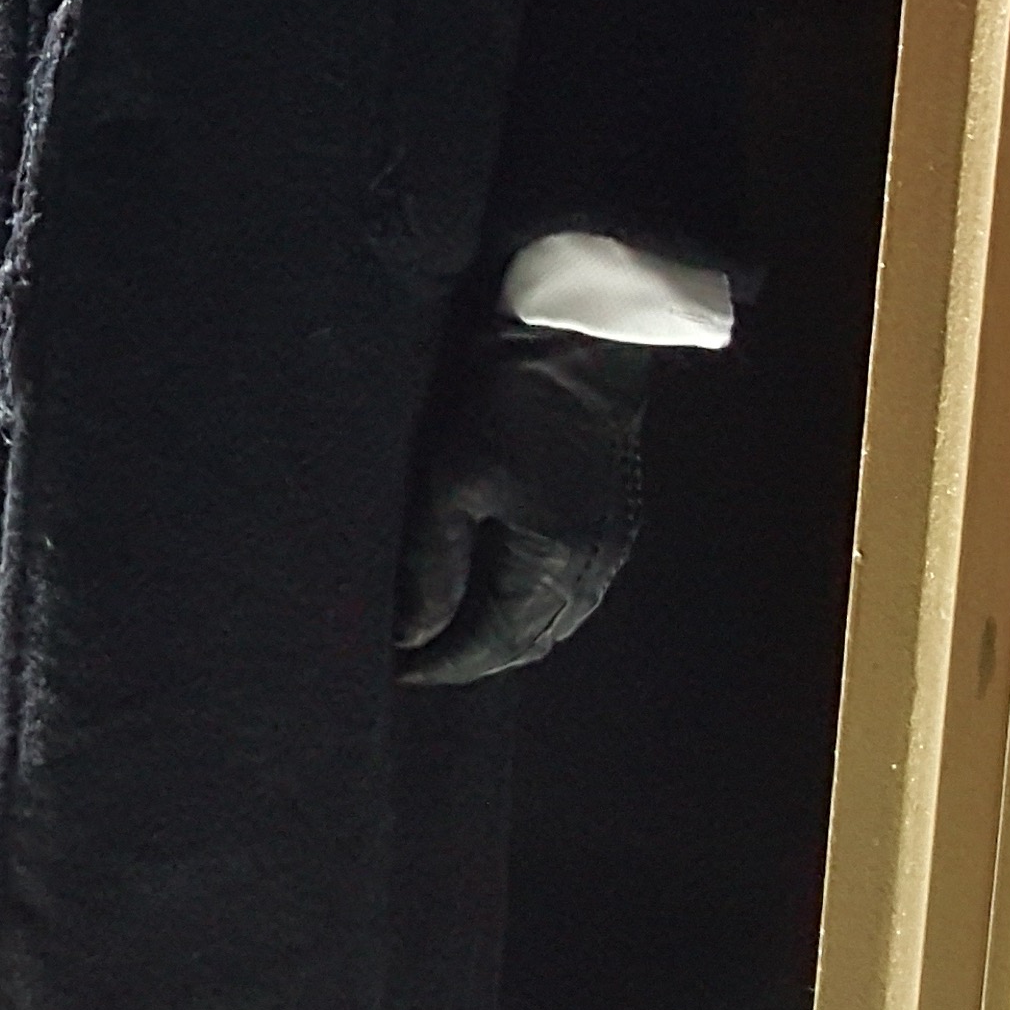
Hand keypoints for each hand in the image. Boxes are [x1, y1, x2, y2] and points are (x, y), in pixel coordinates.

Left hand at [395, 322, 654, 685]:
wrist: (578, 338)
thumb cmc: (506, 405)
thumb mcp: (449, 483)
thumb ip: (430, 567)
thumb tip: (410, 634)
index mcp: (552, 568)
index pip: (490, 645)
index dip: (441, 663)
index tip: (395, 671)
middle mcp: (592, 572)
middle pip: (527, 642)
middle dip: (471, 658)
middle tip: (416, 657)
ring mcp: (611, 548)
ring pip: (554, 621)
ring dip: (503, 634)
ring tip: (450, 632)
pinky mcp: (614, 522)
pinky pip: (572, 592)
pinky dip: (532, 606)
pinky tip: (500, 593)